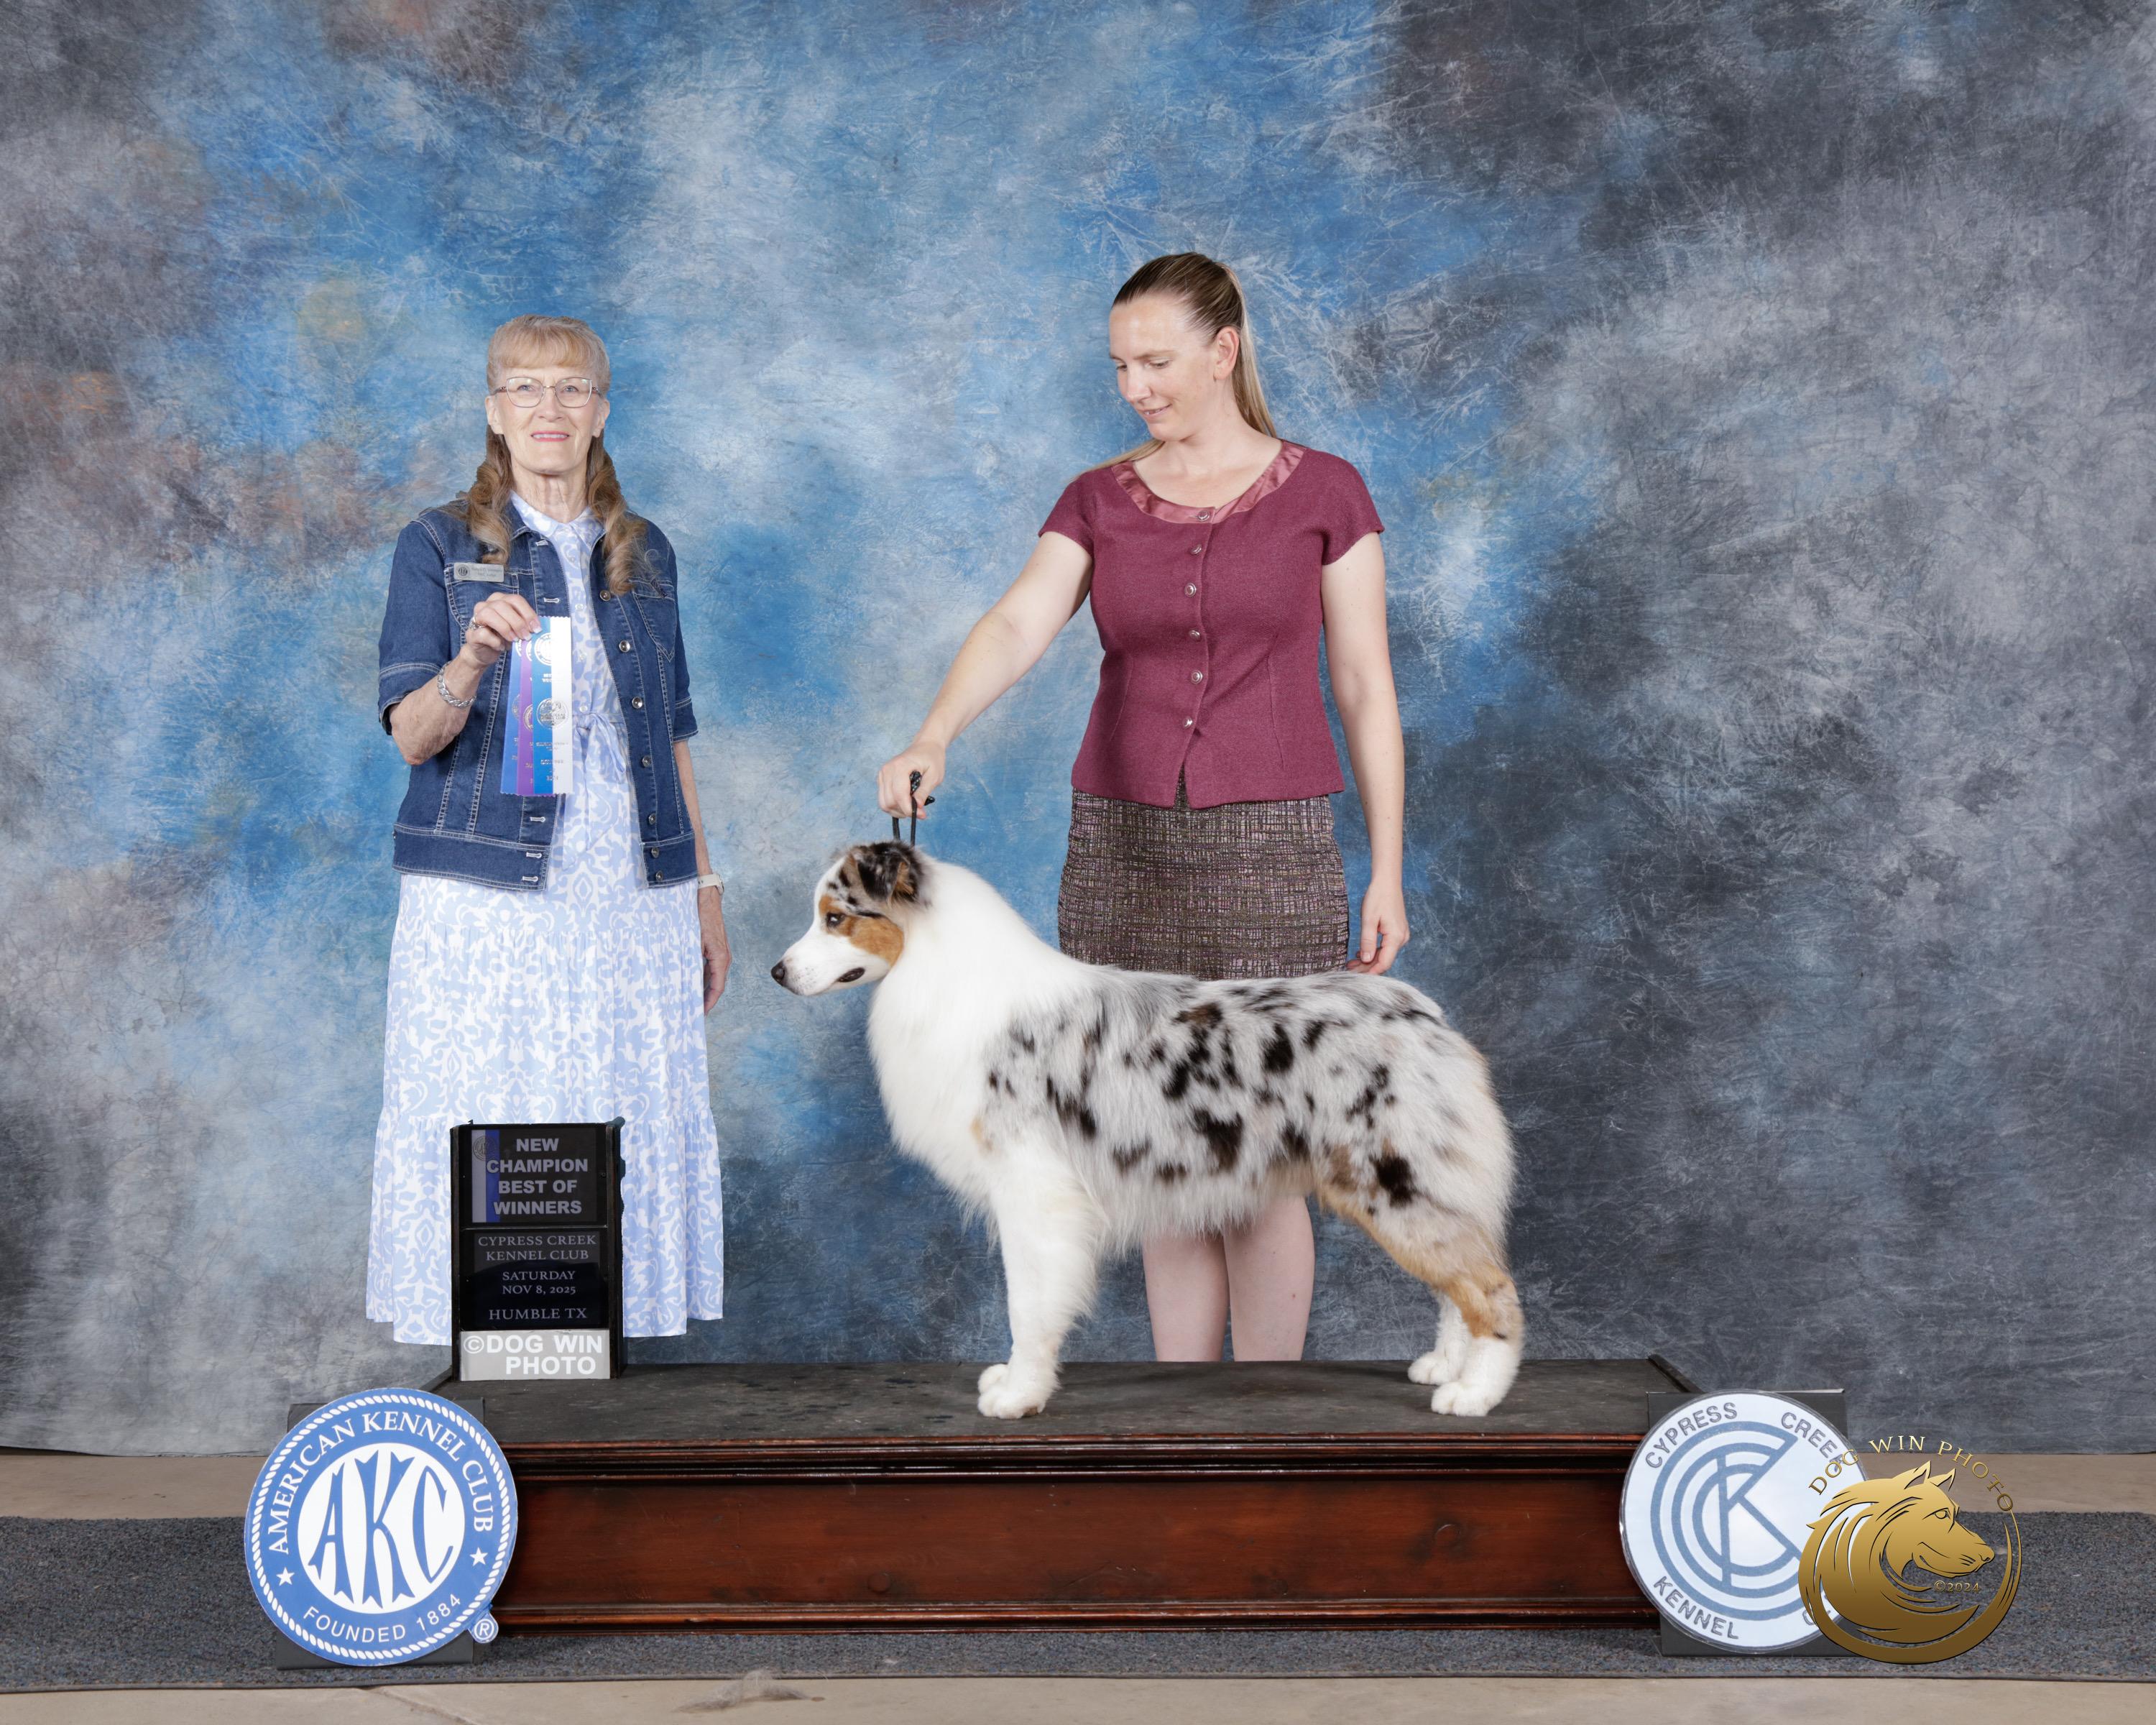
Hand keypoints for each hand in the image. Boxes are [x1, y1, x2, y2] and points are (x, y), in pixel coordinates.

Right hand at [458, 591, 541, 673]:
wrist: (485, 653)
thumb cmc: (503, 638)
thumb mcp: (517, 629)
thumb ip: (525, 625)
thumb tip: (537, 629)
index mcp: (500, 600)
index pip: (515, 599)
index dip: (528, 613)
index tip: (536, 628)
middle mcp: (487, 605)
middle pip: (503, 605)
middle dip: (518, 622)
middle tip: (526, 636)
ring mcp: (476, 617)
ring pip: (489, 614)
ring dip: (505, 628)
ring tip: (514, 640)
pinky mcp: (471, 633)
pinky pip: (483, 633)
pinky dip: (495, 641)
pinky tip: (500, 647)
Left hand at [698, 890, 730, 1012]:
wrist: (704, 895)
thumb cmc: (700, 915)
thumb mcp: (693, 939)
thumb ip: (691, 959)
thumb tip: (685, 979)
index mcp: (720, 958)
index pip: (718, 988)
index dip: (709, 1003)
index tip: (700, 1014)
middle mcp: (723, 958)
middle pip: (715, 985)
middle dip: (705, 999)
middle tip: (691, 1012)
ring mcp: (719, 953)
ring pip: (712, 977)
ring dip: (702, 989)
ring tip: (689, 1000)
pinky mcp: (714, 948)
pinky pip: (709, 968)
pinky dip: (701, 978)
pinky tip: (690, 982)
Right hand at [877, 740, 946, 818]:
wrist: (925, 746)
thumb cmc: (932, 759)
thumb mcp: (934, 776)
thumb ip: (924, 792)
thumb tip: (917, 808)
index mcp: (900, 766)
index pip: (899, 794)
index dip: (908, 809)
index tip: (922, 815)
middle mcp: (887, 770)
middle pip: (889, 802)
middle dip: (904, 811)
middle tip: (919, 811)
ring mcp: (882, 774)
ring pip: (884, 803)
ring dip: (898, 810)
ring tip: (912, 807)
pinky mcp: (882, 779)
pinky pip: (883, 799)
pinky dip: (894, 806)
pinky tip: (905, 802)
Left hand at [1345, 880, 1409, 974]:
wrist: (1387, 882)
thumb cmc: (1377, 897)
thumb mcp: (1369, 919)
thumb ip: (1367, 941)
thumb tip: (1367, 960)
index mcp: (1396, 937)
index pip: (1384, 963)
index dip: (1371, 973)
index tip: (1356, 977)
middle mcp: (1401, 938)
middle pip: (1384, 960)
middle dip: (1366, 967)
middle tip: (1348, 969)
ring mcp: (1400, 935)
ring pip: (1384, 954)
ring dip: (1368, 960)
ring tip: (1351, 963)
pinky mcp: (1396, 931)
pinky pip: (1385, 946)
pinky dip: (1373, 951)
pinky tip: (1360, 953)